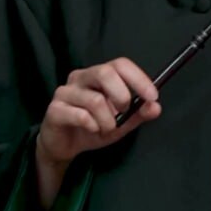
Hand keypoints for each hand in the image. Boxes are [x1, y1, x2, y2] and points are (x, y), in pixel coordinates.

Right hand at [37, 58, 161, 167]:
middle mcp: (80, 77)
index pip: (120, 64)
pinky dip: (92, 126)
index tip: (153, 96)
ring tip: (105, 129)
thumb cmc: (91, 128)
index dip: (138, 78)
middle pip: (105, 72)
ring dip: (107, 121)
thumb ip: (138, 114)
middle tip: (123, 113)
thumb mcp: (120, 123)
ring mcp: (65, 92)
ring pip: (95, 100)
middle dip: (121, 96)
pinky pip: (80, 115)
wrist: (64, 146)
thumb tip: (156, 107)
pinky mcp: (55, 109)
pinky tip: (91, 130)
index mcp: (98, 75)